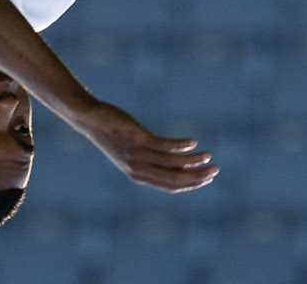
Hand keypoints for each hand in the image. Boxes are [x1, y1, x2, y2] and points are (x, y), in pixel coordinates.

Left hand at [77, 99, 218, 191]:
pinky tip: (193, 142)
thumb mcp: (129, 152)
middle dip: (197, 176)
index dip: (190, 184)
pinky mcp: (139, 139)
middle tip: (216, 171)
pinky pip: (165, 145)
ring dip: (194, 160)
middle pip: (175, 178)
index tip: (206, 179)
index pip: (170, 186)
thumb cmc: (111, 134)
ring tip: (209, 155)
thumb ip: (147, 159)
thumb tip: (168, 159)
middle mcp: (140, 169)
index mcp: (139, 176)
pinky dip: (181, 145)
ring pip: (173, 163)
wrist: (90, 119)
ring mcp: (140, 155)